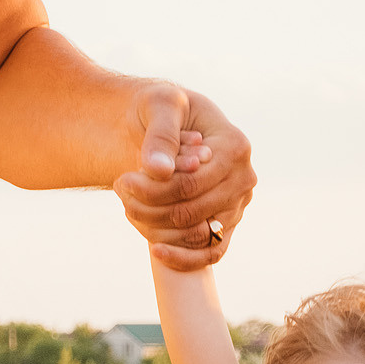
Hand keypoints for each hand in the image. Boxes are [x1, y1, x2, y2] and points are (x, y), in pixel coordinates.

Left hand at [111, 82, 254, 268]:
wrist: (167, 124)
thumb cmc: (163, 109)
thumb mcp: (159, 105)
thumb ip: (160, 134)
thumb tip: (159, 171)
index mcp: (235, 147)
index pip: (190, 183)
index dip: (152, 189)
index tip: (122, 180)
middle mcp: (243, 179)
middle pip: (191, 212)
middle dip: (148, 208)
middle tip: (120, 192)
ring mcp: (238, 205)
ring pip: (196, 235)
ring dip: (155, 229)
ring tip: (128, 208)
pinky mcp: (228, 225)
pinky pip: (211, 253)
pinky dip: (183, 258)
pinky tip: (155, 251)